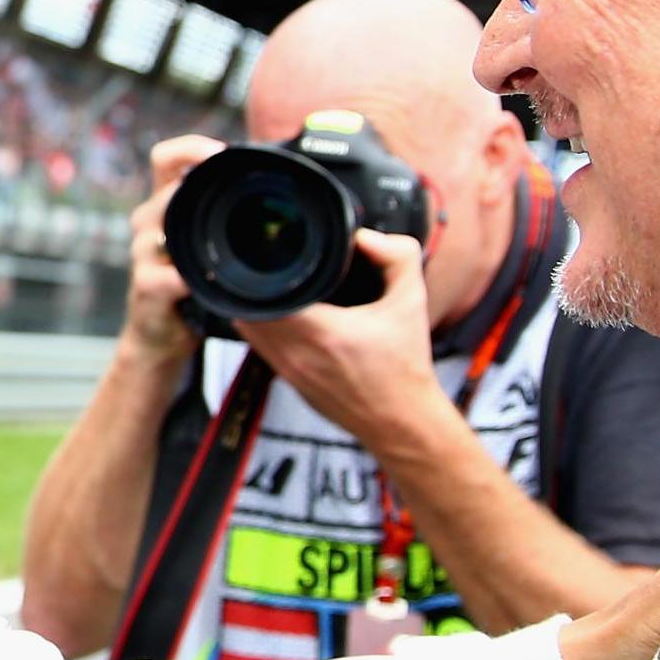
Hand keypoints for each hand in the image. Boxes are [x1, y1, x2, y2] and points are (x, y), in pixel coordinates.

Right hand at [122, 135, 223, 365]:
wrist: (159, 338)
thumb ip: (219, 220)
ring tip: (223, 245)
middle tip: (238, 191)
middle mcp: (147, 224)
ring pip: (162, 225)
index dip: (190, 147)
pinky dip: (192, 278)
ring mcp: (143, 254)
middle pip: (165, 188)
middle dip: (198, 187)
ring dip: (195, 232)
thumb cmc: (186, 288)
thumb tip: (274, 195)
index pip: (165, 158)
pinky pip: (171, 274)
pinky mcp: (146, 285)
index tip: (221, 151)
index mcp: (163, 206)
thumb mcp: (202, 247)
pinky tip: (208, 284)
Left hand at [235, 229, 439, 443]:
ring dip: (256, 309)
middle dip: (256, 286)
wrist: (403, 423)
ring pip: (249, 332)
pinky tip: (283, 317)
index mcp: (322, 333)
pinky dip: (265, 330)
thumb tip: (366, 237)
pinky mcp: (291, 386)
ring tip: (274, 288)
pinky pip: (262, 350)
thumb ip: (397, 257)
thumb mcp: (411, 303)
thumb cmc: (406, 370)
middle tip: (272, 266)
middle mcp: (298, 356)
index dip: (263, 271)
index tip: (274, 255)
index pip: (265, 297)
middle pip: (248, 312)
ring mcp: (290, 374)